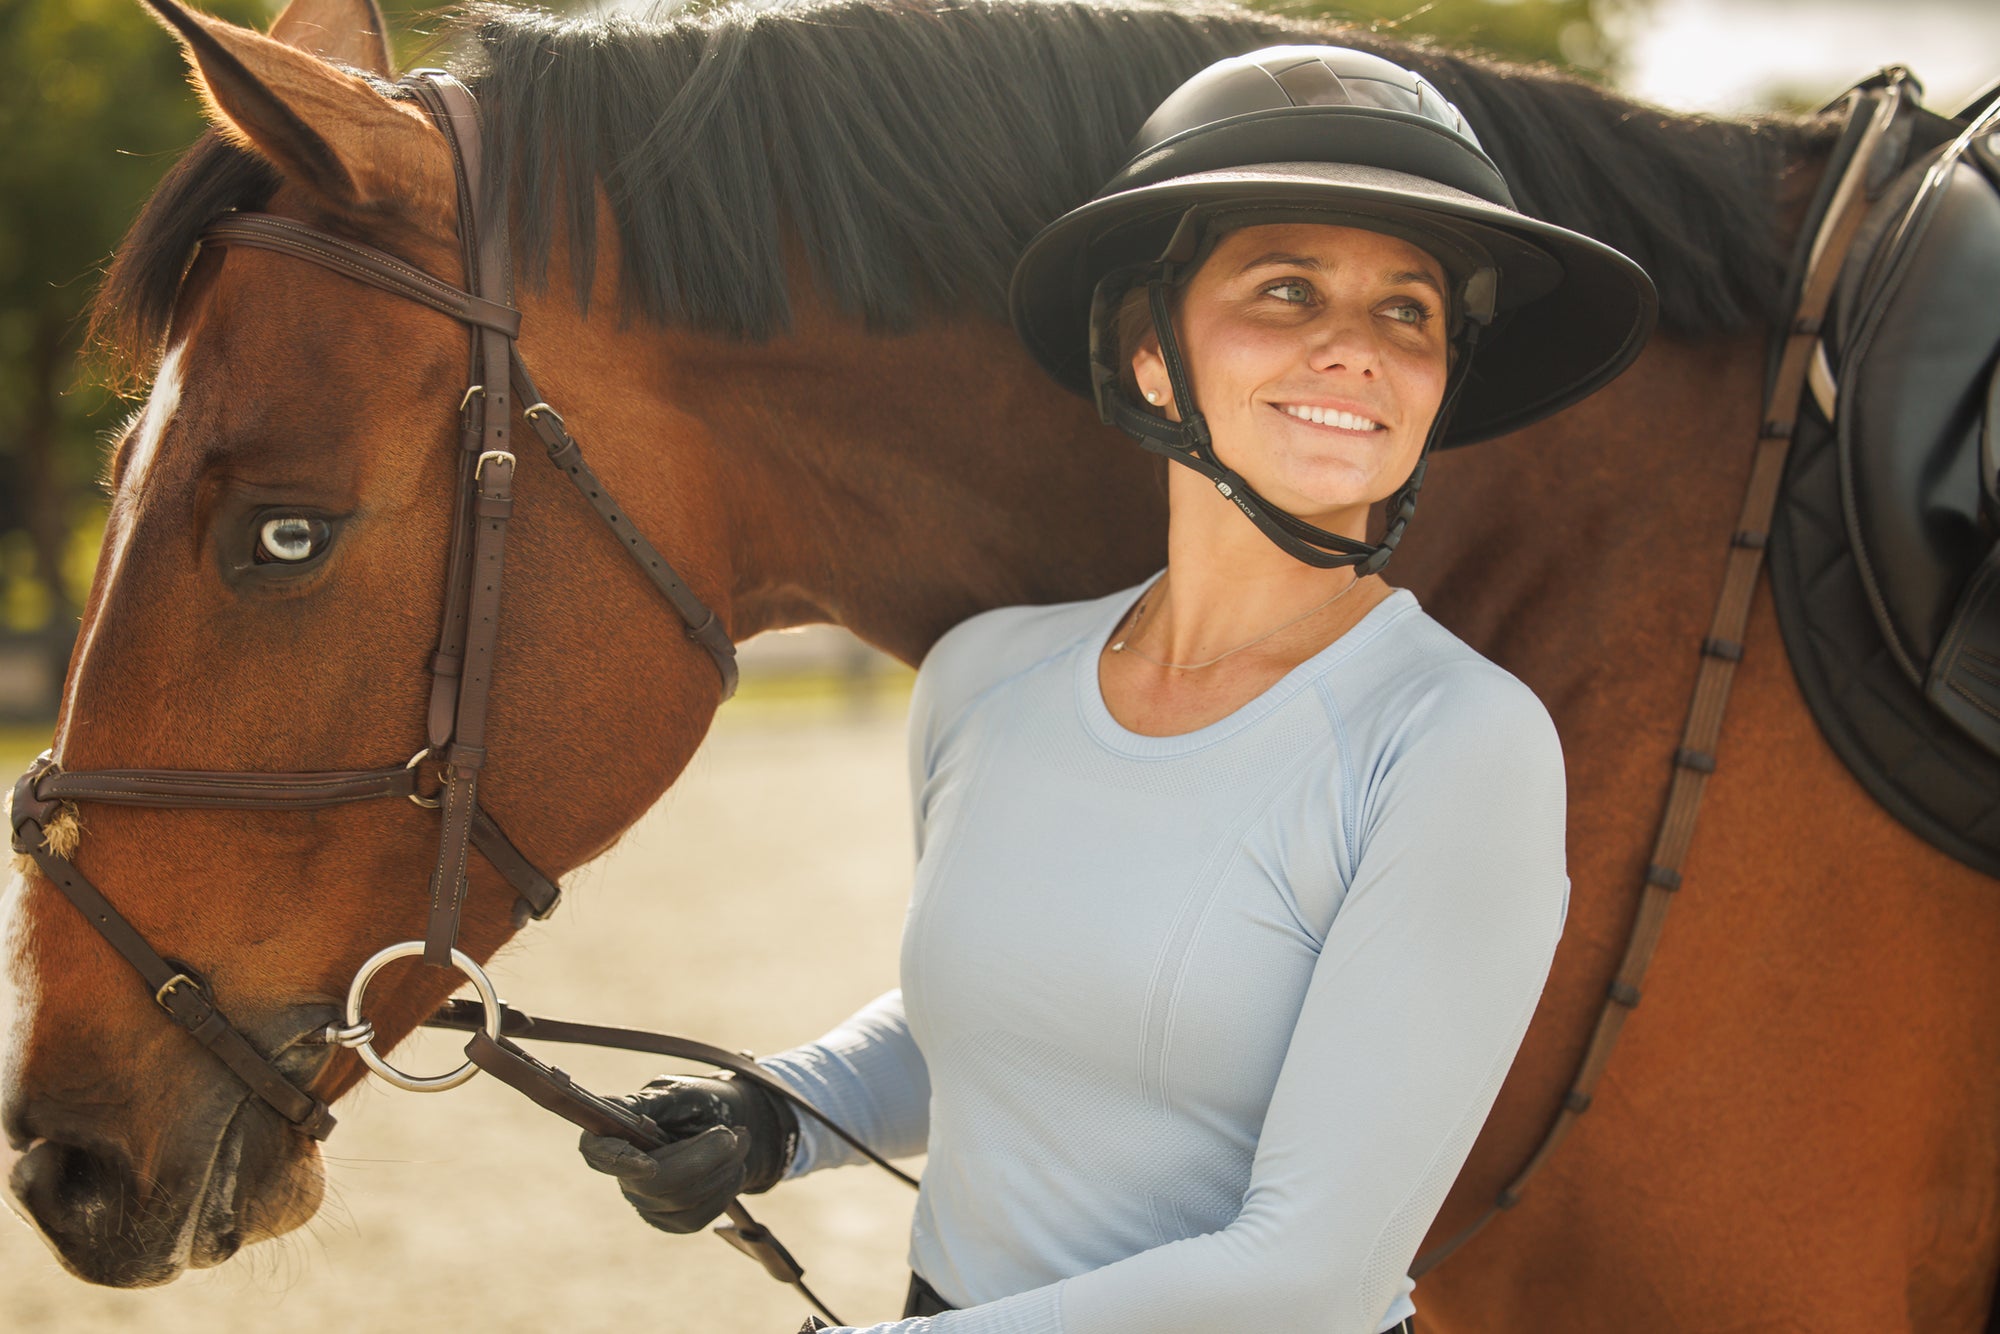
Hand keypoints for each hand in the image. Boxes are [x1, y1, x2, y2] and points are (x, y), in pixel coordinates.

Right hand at [578, 1072, 799, 1233]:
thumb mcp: (678, 1093)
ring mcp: (647, 1202)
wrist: (737, 1124)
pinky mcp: (673, 1221)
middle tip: (731, 1133)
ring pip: (682, 1200)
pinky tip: (732, 1168)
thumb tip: (612, 1111)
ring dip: (721, 1168)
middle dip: (702, 1158)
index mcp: (619, 1134)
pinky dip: (726, 1188)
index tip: (650, 1164)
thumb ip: (647, 1105)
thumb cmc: (702, 1103)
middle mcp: (626, 1173)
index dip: (616, 1160)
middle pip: (653, 1185)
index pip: (595, 1152)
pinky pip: (699, 1215)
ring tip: (738, 1141)